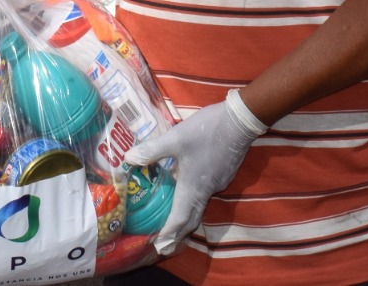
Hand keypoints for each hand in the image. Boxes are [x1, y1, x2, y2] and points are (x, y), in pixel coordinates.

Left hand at [124, 90, 266, 256]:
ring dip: (187, 219)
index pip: (180, 219)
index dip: (169, 234)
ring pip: (200, 207)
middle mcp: (206, 190)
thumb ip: (152, 150)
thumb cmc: (206, 131)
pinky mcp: (223, 174)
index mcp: (193, 187)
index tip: (159, 247)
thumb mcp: (175, 139)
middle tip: (166, 247)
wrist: (239, 121)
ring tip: (174, 225)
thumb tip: (128, 158)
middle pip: (192, 219)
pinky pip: (206, 195)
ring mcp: (217, 183)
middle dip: (178, 235)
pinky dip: (195, 202)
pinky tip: (187, 192)